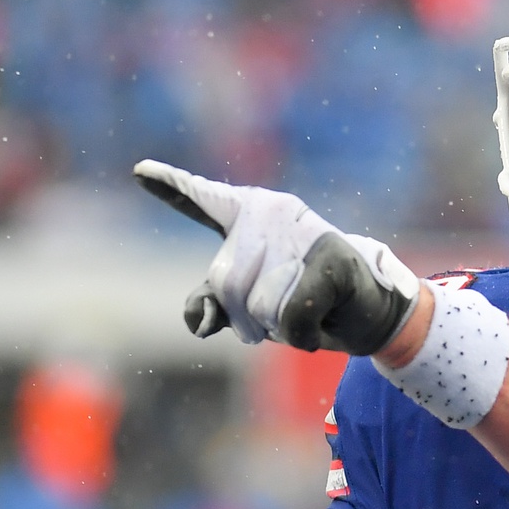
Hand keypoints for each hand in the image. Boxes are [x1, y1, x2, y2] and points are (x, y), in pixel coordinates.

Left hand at [134, 160, 421, 354]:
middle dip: (246, 320)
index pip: (204, 200)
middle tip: (276, 321)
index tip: (139, 171)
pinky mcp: (333, 261)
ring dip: (278, 330)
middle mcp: (274, 213)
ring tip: (305, 314)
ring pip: (258, 308)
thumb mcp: (251, 303)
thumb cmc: (306, 301)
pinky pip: (291, 318)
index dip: (172, 187)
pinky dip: (301, 337)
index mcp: (250, 215)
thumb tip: (198, 322)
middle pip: (226, 285)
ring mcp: (306, 233)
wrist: (369, 313)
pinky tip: (319, 325)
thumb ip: (213, 304)